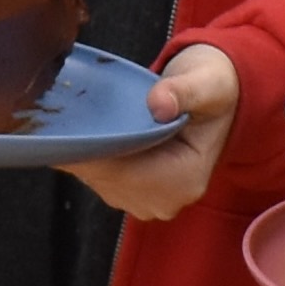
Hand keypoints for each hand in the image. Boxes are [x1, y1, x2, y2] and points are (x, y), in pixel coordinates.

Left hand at [61, 45, 237, 217]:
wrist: (218, 100)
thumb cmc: (212, 89)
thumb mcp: (206, 82)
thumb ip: (184, 91)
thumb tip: (159, 104)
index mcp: (185, 180)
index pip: (123, 173)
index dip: (92, 151)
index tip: (66, 127)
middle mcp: (166, 201)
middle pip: (107, 179)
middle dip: (85, 150)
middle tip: (66, 116)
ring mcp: (149, 202)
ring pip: (98, 180)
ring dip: (85, 153)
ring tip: (77, 121)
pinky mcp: (135, 196)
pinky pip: (101, 179)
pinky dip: (92, 156)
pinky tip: (90, 132)